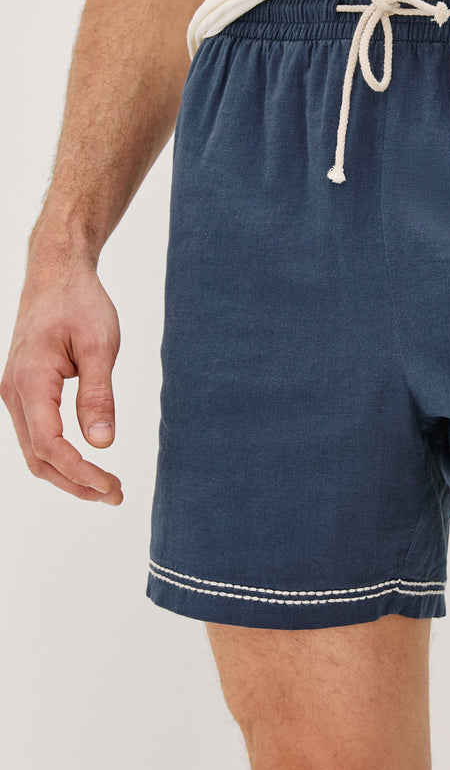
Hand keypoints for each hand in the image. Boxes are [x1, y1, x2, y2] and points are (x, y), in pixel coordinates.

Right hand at [1, 256, 122, 504]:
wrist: (56, 274)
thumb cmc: (79, 303)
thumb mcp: (101, 345)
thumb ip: (99, 395)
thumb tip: (102, 443)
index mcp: (30, 381)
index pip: (50, 444)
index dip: (80, 472)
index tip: (112, 485)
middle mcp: (14, 392)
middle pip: (38, 457)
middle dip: (75, 483)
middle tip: (115, 495)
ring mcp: (15, 392)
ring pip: (34, 450)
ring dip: (67, 473)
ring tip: (105, 487)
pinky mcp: (24, 390)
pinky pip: (36, 434)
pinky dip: (59, 456)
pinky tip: (86, 462)